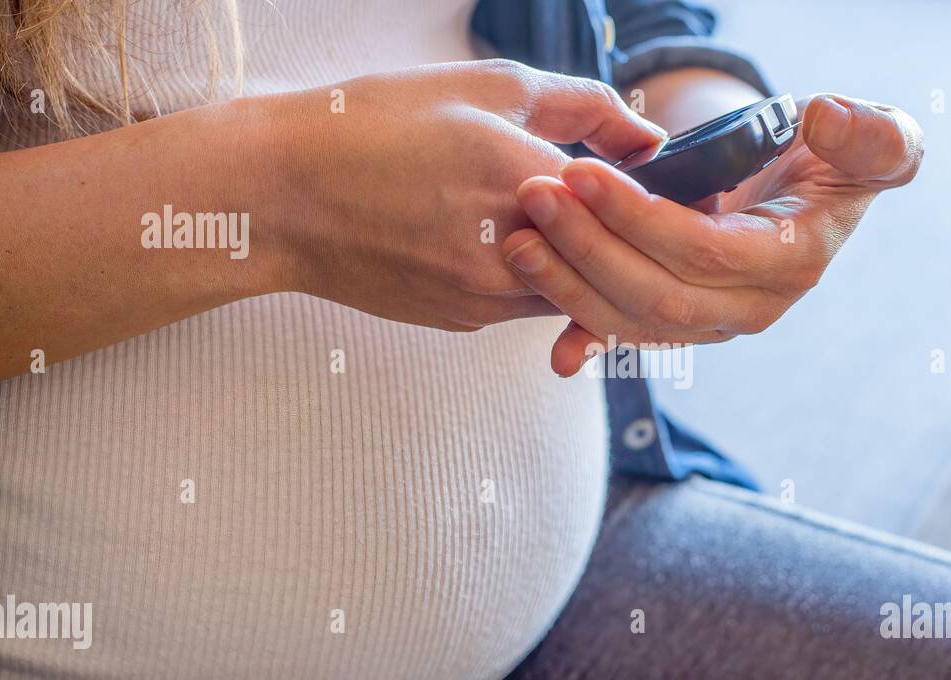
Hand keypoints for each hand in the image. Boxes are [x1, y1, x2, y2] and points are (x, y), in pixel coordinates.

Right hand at [267, 59, 665, 331]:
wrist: (280, 195)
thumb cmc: (373, 126)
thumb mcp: (482, 88)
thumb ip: (580, 105)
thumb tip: (648, 133)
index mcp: (521, 176)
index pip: (629, 200)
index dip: (655, 190)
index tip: (670, 185)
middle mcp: (510, 248)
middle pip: (611, 257)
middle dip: (631, 235)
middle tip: (642, 214)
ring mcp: (486, 294)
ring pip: (575, 289)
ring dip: (588, 264)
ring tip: (579, 228)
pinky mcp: (463, 319)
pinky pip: (528, 305)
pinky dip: (541, 279)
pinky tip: (520, 245)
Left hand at [501, 94, 922, 373]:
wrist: (804, 185)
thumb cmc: (835, 155)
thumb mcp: (872, 137)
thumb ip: (872, 136)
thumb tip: (826, 120)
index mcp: (791, 263)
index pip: (704, 253)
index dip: (641, 220)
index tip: (584, 175)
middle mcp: (751, 308)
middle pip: (657, 296)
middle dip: (589, 249)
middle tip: (535, 196)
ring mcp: (711, 323)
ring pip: (632, 321)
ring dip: (568, 284)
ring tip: (519, 234)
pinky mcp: (679, 322)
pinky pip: (627, 337)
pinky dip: (585, 337)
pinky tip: (552, 346)